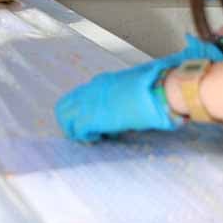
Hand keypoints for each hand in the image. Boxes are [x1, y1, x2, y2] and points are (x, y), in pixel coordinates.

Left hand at [55, 35, 222, 141]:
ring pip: (64, 116)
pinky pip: (77, 129)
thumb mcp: (135, 88)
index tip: (97, 122)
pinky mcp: (92, 117)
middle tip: (85, 133)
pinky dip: (84, 137)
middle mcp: (91, 90)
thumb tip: (135, 106)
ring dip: (73, 129)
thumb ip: (127, 96)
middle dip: (70, 120)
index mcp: (102, 82)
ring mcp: (89, 103)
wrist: (157, 90)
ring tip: (89, 138)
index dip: (85, 110)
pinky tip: (96, 140)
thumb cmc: (153, 88)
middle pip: (64, 105)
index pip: (80, 96)